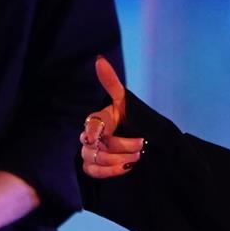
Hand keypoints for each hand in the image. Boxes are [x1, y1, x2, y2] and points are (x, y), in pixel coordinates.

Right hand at [80, 56, 144, 178]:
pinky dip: (111, 171)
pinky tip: (127, 167)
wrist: (141, 143)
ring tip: (137, 156)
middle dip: (122, 145)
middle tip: (141, 145)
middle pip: (98, 145)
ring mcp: (88, 152)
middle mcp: (89, 136)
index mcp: (98, 119)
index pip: (91, 124)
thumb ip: (111, 82)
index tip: (98, 137)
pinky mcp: (91, 167)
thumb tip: (99, 59)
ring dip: (119, 159)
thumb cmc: (130, 119)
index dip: (94, 131)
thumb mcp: (125, 101)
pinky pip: (94, 172)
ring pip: (96, 159)